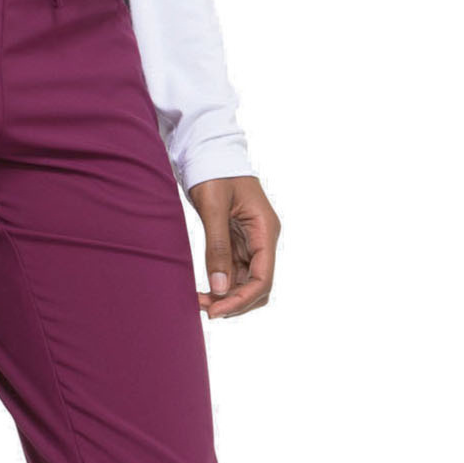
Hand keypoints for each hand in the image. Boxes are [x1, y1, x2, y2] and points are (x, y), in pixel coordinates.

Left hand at [189, 175, 278, 317]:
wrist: (208, 151)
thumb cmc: (214, 172)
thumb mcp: (213, 208)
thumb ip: (218, 248)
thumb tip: (220, 288)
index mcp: (265, 230)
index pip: (263, 279)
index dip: (242, 300)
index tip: (216, 311)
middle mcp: (262, 239)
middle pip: (258, 287)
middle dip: (234, 302)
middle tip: (203, 309)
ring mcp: (250, 242)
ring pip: (245, 283)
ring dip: (225, 297)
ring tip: (198, 301)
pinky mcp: (236, 242)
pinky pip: (234, 273)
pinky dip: (220, 285)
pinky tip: (202, 290)